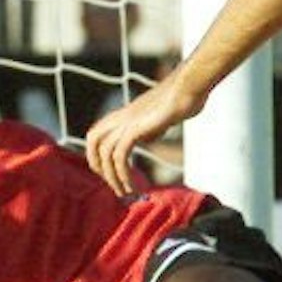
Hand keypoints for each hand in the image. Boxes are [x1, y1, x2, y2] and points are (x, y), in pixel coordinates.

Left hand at [84, 75, 207, 196]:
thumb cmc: (180, 100)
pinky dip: (123, 174)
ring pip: (106, 152)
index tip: (111, 173)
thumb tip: (145, 139)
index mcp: (123, 114)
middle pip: (93, 140)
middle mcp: (120, 117)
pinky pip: (120, 155)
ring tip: (125, 192)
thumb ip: (146, 130)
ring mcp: (127, 122)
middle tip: (113, 184)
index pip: (96, 134)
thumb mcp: (158, 119)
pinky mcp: (136, 128)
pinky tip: (134, 186)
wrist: (188, 89)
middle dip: (99, 165)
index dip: (97, 155)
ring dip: (113, 177)